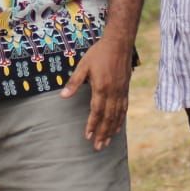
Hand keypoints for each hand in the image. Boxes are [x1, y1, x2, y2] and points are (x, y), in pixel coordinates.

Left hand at [61, 36, 132, 150]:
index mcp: (101, 87)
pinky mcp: (126, 89)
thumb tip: (63, 96)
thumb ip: (74, 82)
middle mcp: (113, 92)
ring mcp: (121, 92)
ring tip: (106, 143)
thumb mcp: (83, 65)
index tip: (87, 136)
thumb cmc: (99, 53)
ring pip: (117, 116)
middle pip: (108, 118)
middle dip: (102, 133)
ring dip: (111, 130)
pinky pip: (124, 109)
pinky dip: (121, 120)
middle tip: (98, 147)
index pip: (96, 111)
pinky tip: (118, 128)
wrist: (119, 43)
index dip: (92, 125)